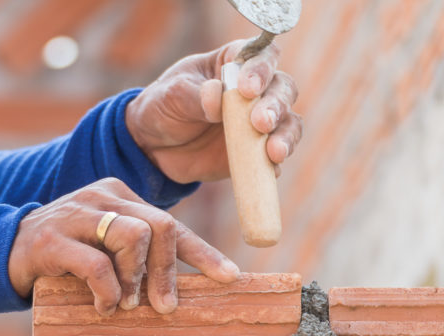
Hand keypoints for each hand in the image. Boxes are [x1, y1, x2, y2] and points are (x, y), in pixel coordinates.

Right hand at [8, 177, 239, 314]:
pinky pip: (97, 265)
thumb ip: (135, 258)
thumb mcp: (104, 249)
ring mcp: (76, 213)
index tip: (229, 277)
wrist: (3, 251)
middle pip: (160, 226)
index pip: (171, 223)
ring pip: (133, 238)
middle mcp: (102, 197)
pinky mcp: (53, 239)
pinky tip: (101, 305)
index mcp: (120, 196)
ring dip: (135, 280)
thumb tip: (174, 293)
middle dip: (168, 272)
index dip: (203, 253)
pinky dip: (107, 292)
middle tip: (164, 306)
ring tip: (124, 303)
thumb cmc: (64, 256)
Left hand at [126, 39, 302, 183]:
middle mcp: (255, 90)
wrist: (155, 148)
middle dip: (275, 106)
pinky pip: (275, 158)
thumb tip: (216, 97)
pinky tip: (270, 170)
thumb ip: (195, 95)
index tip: (247, 89)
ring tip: (274, 152)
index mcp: (234, 63)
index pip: (261, 56)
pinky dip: (276, 164)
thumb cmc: (164, 107)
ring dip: (286, 136)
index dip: (261, 69)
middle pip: (283, 89)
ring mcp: (258, 122)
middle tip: (260, 122)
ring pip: (288, 123)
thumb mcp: (171, 95)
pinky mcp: (257, 152)